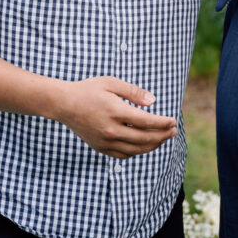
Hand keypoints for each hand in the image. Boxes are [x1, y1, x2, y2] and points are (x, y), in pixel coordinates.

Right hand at [55, 76, 177, 158]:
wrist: (64, 104)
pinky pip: (123, 155)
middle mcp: (111, 130)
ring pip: (135, 150)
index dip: (163, 123)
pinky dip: (137, 151)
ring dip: (153, 145)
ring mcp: (105, 141)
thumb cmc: (89, 90)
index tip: (173, 121)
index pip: (147, 122)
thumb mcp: (111, 83)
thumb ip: (133, 92)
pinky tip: (143, 144)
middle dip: (163, 135)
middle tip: (173, 131)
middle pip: (144, 138)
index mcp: (115, 112)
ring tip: (163, 138)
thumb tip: (153, 101)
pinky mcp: (100, 147)